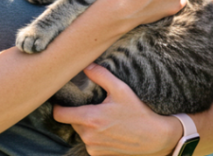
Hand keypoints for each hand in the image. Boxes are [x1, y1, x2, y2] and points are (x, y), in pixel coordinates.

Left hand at [53, 64, 181, 155]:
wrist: (154, 137)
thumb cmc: (139, 112)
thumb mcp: (121, 89)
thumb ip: (101, 76)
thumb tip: (86, 65)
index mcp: (90, 118)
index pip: (59, 114)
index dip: (58, 106)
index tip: (64, 101)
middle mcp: (88, 135)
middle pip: (71, 122)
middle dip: (78, 113)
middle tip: (93, 106)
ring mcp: (93, 147)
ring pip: (81, 132)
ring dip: (87, 125)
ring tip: (105, 118)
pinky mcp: (99, 154)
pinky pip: (90, 142)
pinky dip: (95, 136)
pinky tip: (110, 130)